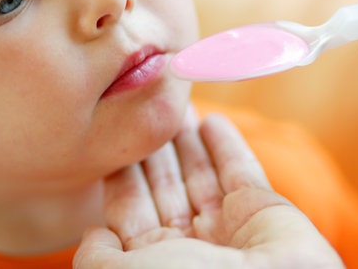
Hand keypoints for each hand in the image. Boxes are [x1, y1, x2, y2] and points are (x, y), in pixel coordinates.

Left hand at [74, 109, 342, 268]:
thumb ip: (99, 256)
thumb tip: (95, 234)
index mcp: (153, 261)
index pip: (131, 207)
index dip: (123, 172)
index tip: (113, 135)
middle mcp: (188, 245)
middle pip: (165, 185)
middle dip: (155, 149)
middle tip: (147, 107)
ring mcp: (226, 228)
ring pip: (201, 174)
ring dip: (188, 140)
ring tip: (177, 104)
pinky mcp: (262, 210)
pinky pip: (241, 171)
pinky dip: (227, 145)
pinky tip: (212, 120)